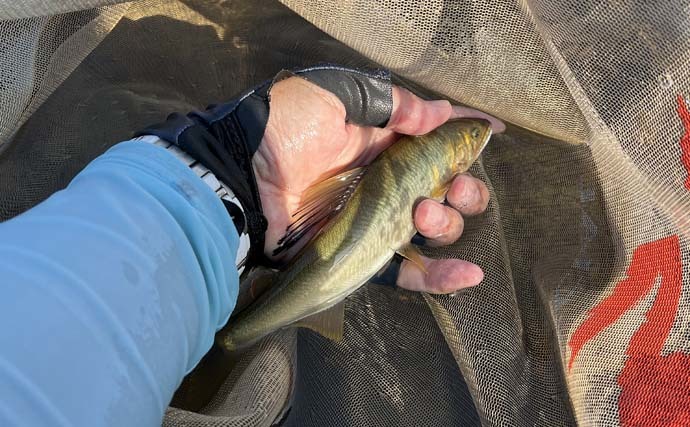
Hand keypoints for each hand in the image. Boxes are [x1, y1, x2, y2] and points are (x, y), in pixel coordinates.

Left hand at [253, 76, 503, 293]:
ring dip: (447, 224)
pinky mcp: (360, 253)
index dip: (464, 134)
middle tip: (455, 187)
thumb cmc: (283, 131)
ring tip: (424, 214)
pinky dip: (438, 277)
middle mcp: (384, 180)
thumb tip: (441, 113)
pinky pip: (404, 270)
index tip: (494, 132)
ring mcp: (374, 219)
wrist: (237, 180)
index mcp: (380, 140)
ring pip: (432, 228)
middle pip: (444, 188)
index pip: (433, 137)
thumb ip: (389, 104)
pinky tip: (469, 275)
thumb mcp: (334, 96)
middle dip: (464, 188)